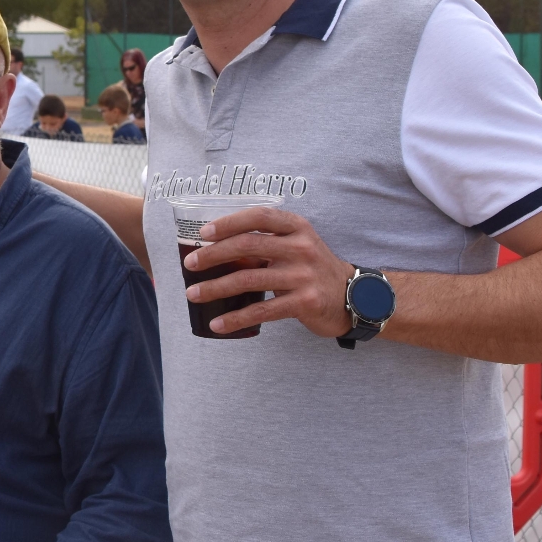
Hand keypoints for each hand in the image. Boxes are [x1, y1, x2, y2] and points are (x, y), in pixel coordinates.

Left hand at [181, 206, 355, 337]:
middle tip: (189, 264)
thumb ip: (266, 244)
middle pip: (248, 246)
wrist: (352, 297)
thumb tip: (216, 249)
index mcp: (297, 227)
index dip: (229, 222)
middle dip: (213, 255)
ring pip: (249, 280)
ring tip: (192, 294)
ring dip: (215, 288)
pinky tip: (217, 324)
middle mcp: (302, 247)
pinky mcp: (304, 303)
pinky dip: (235, 318)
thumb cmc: (312, 269)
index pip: (259, 217)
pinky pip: (262, 311)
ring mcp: (303, 276)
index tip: (204, 234)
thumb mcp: (296, 246)